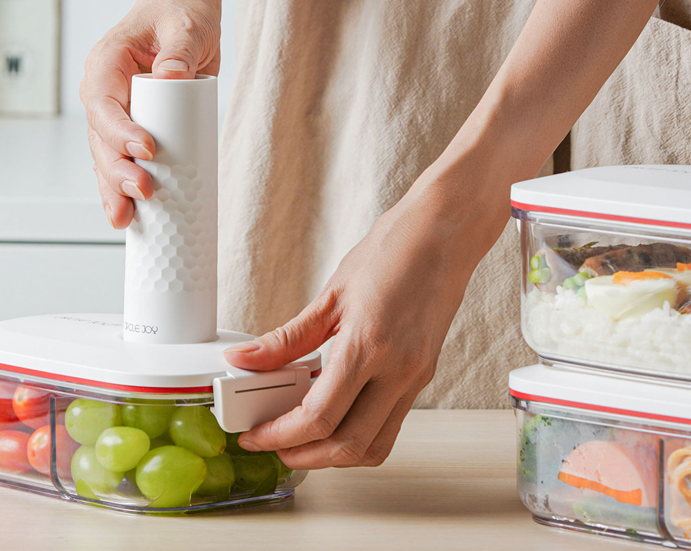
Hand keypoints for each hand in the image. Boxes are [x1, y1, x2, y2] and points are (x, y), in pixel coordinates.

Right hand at [80, 0, 220, 228]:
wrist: (184, 9)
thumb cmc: (181, 11)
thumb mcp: (187, 24)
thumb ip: (180, 48)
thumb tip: (171, 77)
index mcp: (106, 64)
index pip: (103, 104)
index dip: (120, 131)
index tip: (146, 149)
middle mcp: (104, 91)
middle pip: (100, 139)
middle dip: (116, 170)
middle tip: (143, 190)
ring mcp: (118, 112)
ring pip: (106, 157)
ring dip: (114, 188)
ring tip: (127, 217)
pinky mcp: (134, 126)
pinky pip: (122, 160)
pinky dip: (123, 186)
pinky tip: (129, 215)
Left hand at [223, 188, 487, 468]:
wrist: (444, 234)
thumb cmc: (393, 253)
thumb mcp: (330, 294)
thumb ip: (286, 338)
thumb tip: (246, 359)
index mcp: (368, 345)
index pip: (319, 416)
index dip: (280, 435)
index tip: (256, 435)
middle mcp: (397, 370)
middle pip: (347, 446)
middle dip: (304, 456)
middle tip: (273, 445)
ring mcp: (415, 378)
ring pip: (374, 446)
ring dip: (334, 455)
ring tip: (300, 439)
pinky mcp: (422, 377)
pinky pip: (390, 425)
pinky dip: (357, 434)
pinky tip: (333, 415)